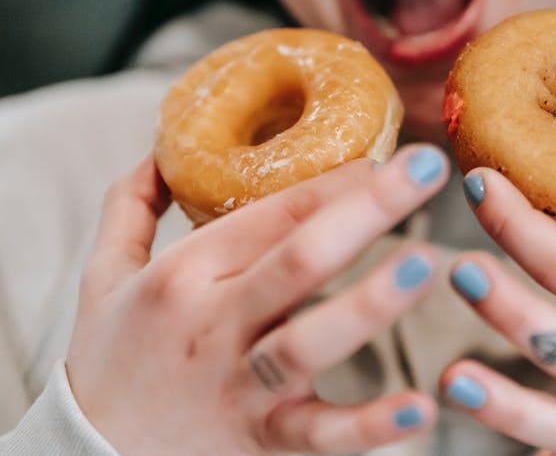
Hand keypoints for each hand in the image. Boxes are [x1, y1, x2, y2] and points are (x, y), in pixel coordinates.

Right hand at [66, 144, 449, 454]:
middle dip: (369, 209)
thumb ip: (129, 208)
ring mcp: (240, 386)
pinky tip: (420, 408)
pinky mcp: (262, 441)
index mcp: (183, 275)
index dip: (335, 182)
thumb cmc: (109, 360)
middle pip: (300, 258)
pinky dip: (371, 425)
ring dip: (371, 302)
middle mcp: (213, 325)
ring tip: (425, 263)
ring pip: (311, 340)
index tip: (385, 154)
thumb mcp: (102, 276)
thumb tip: (159, 152)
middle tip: (428, 166)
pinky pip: (322, 434)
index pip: (273, 214)